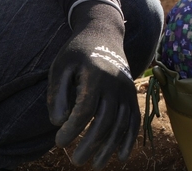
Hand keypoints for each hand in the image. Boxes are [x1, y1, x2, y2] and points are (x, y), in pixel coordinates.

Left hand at [48, 1, 137, 167]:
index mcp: (94, 75)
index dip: (72, 129)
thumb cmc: (77, 52)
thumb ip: (57, 93)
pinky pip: (134, 120)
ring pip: (121, 124)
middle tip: (76, 161)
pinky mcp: (132, 94)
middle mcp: (115, 83)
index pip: (84, 109)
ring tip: (95, 164)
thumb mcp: (60, 66)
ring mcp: (126, 89)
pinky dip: (130, 140)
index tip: (59, 142)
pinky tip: (121, 157)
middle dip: (90, 144)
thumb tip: (58, 122)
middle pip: (105, 121)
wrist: (104, 33)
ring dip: (110, 147)